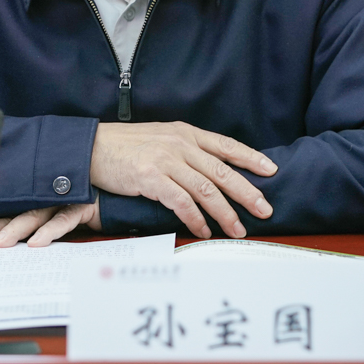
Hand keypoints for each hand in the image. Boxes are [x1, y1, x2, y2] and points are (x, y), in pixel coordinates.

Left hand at [0, 201, 100, 248]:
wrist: (125, 197)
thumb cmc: (96, 212)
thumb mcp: (65, 224)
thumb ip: (45, 232)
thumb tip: (24, 253)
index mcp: (42, 203)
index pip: (11, 214)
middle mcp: (50, 200)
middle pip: (15, 214)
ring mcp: (65, 200)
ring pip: (34, 215)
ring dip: (15, 230)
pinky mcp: (83, 205)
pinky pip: (64, 219)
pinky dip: (50, 231)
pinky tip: (37, 243)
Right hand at [90, 122, 276, 238]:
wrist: (92, 147)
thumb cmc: (125, 146)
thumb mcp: (160, 138)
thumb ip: (185, 150)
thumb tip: (209, 171)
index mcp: (185, 133)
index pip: (226, 145)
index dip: (251, 158)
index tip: (271, 170)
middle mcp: (180, 145)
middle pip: (222, 171)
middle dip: (248, 192)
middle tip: (265, 209)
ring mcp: (166, 160)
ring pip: (206, 189)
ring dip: (225, 213)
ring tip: (237, 229)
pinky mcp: (151, 178)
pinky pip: (181, 202)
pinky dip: (195, 219)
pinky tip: (203, 230)